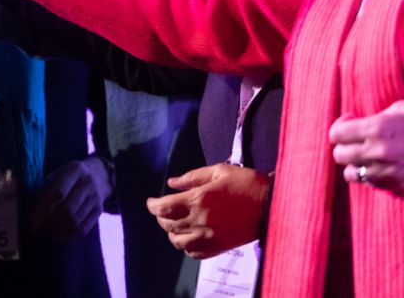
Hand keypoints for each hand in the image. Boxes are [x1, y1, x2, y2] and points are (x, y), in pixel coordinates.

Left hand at [30, 155, 110, 243]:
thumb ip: (45, 187)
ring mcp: (95, 198)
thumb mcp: (57, 173)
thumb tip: (29, 207)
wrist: (99, 174)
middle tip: (38, 229)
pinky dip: (70, 236)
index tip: (33, 219)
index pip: (58, 192)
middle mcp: (87, 184)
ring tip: (48, 234)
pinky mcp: (99, 210)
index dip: (44, 208)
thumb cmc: (69, 175)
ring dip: (59, 231)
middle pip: (68, 209)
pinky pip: (84, 228)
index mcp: (74, 170)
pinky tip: (60, 237)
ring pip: (76, 221)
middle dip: (50, 222)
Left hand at [146, 163, 270, 258]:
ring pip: (177, 242)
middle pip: (167, 225)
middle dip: (161, 217)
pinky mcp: (219, 247)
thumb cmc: (246, 184)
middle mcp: (200, 220)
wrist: (272, 206)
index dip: (152, 205)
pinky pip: (194, 253)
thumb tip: (171, 182)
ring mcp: (210, 236)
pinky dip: (186, 246)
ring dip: (172, 233)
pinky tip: (190, 236)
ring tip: (176, 224)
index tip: (152, 201)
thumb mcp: (219, 171)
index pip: (163, 208)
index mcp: (198, 199)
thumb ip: (192, 177)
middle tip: (164, 210)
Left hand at [330, 100, 403, 194]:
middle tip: (356, 142)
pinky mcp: (399, 189)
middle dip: (345, 147)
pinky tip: (386, 169)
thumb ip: (380, 116)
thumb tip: (357, 121)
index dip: (340, 128)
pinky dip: (375, 178)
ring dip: (357, 166)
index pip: (336, 133)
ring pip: (352, 175)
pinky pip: (374, 186)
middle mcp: (378, 152)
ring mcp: (389, 173)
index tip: (350, 123)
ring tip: (368, 158)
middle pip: (340, 155)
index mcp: (378, 128)